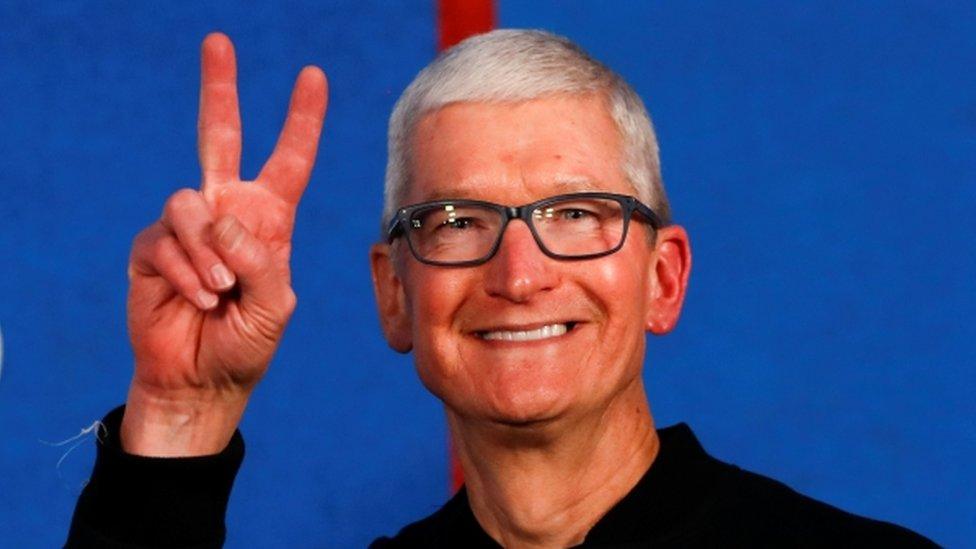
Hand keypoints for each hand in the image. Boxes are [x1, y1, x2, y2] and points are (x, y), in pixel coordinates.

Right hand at [120, 33, 326, 455]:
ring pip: (191, 201)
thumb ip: (259, 260)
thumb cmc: (246, 343)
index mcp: (268, 220)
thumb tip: (221, 219)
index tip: (312, 77)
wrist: (203, 379)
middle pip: (220, 137)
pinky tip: (199, 299)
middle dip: (220, 89)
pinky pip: (168, 238)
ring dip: (209, 252)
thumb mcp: (274, 304)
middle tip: (219, 41)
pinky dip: (188, 272)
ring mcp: (188, 227)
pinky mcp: (152, 246)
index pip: (288, 160)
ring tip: (221, 292)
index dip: (301, 120)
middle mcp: (227, 212)